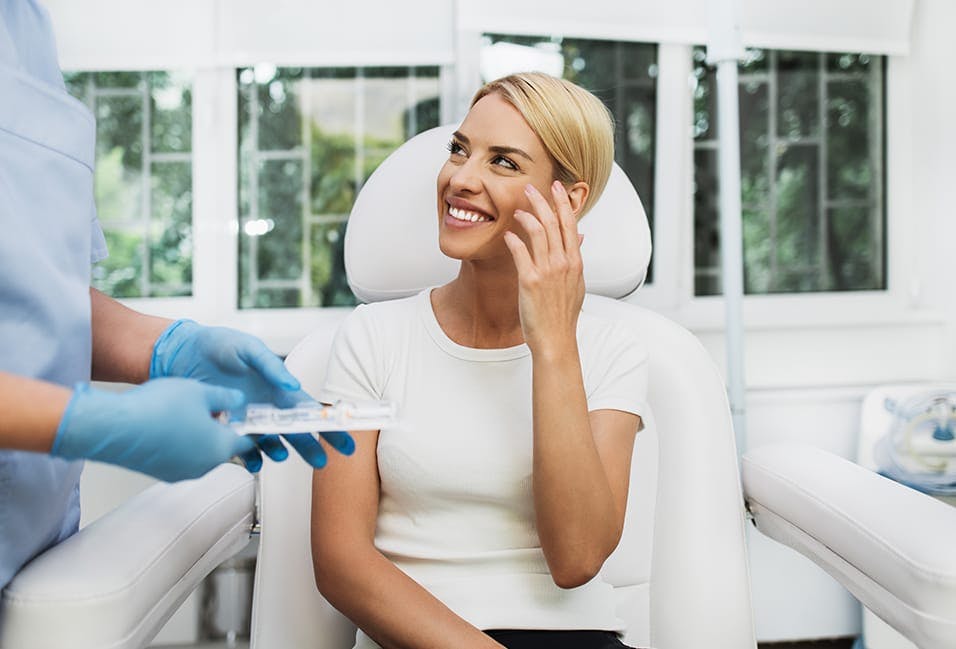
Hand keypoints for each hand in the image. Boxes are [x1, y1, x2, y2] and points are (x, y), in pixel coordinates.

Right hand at [51, 378, 256, 481]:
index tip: (254, 421)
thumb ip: (227, 398)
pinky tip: (168, 424)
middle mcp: (204, 466)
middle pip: (224, 447)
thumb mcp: (202, 391)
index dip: (253, 428)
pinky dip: (181, 444)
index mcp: (220, 447)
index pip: (249, 442)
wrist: (114, 426)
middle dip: (223, 429)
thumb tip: (238, 401)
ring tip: (187, 412)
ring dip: (200, 436)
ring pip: (201, 453)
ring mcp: (181, 472)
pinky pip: (180, 457)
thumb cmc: (156, 409)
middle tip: (217, 410)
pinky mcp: (160, 473)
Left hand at [149, 320, 353, 468]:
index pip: (310, 411)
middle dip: (311, 448)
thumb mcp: (247, 348)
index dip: (328, 426)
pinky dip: (250, 458)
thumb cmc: (218, 345)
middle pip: (296, 432)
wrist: (181, 353)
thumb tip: (292, 384)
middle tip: (322, 463)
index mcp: (278, 388)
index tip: (343, 441)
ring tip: (280, 456)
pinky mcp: (227, 428)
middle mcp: (267, 407)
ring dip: (279, 452)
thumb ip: (270, 366)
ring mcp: (248, 420)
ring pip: (272, 444)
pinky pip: (242, 450)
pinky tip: (252, 463)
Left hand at [503, 181, 584, 353]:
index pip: (570, 224)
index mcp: (575, 262)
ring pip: (538, 232)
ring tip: (517, 209)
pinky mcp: (530, 280)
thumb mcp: (576, 285)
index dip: (563, 202)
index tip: (556, 187)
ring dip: (526, 216)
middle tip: (530, 188)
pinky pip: (520, 252)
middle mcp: (564, 263)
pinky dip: (513, 239)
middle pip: (553, 222)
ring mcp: (548, 271)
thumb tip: (579, 238)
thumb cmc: (563, 316)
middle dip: (542, 200)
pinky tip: (508, 234)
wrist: (556, 340)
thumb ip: (575, 259)